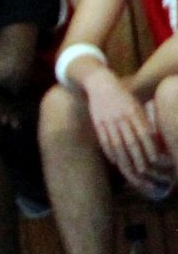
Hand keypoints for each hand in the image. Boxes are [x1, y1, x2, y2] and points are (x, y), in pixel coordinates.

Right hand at [86, 69, 169, 190]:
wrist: (100, 83)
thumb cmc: (122, 95)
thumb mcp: (135, 104)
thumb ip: (143, 120)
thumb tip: (154, 138)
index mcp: (133, 110)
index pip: (143, 132)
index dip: (149, 147)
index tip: (155, 159)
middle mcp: (121, 116)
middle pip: (130, 141)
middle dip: (138, 157)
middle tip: (144, 170)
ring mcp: (108, 121)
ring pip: (117, 144)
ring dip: (125, 159)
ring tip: (131, 170)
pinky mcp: (97, 124)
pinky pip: (104, 141)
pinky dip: (110, 153)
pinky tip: (116, 162)